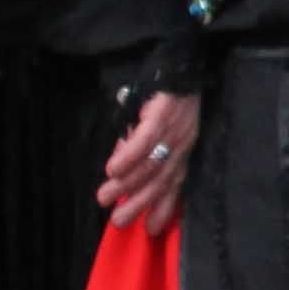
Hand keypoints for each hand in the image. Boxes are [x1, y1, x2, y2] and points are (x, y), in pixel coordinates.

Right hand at [96, 90, 200, 229]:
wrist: (181, 60)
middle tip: (117, 222)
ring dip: (126, 184)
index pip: (175, 184)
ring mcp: (175, 129)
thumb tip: (119, 170)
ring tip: (104, 197)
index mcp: (184, 149)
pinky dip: (128, 157)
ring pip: (150, 164)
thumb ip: (143, 148)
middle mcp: (183, 144)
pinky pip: (145, 141)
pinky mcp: (163, 114)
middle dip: (138, 204)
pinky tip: (112, 170)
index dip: (164, 208)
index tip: (149, 229)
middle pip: (160, 180)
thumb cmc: (168, 93)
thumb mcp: (160, 125)